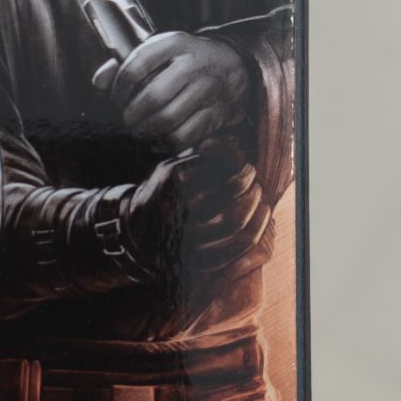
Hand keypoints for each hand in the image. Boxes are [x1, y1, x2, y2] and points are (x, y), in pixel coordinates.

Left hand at [104, 31, 251, 154]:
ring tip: (138, 132)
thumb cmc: (182, 59)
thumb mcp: (157, 52)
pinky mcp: (217, 112)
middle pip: (153, 97)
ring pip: (169, 119)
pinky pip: (187, 135)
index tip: (115, 99)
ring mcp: (208, 89)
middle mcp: (193, 64)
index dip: (119, 88)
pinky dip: (167, 144)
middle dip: (132, 115)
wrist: (231, 63)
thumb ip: (123, 64)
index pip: (136, 66)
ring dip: (147, 131)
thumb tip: (99, 82)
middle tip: (126, 121)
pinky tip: (157, 142)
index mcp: (174, 43)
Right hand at [125, 138, 271, 277]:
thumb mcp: (170, 166)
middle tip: (251, 172)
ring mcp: (189, 240)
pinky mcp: (201, 260)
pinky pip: (238, 247)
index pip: (215, 167)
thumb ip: (200, 152)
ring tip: (257, 190)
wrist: (138, 234)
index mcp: (171, 183)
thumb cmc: (161, 193)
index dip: (235, 160)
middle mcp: (178, 212)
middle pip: (229, 193)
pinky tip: (263, 212)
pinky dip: (257, 227)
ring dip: (254, 202)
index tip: (241, 156)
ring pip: (235, 222)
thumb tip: (235, 141)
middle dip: (246, 179)